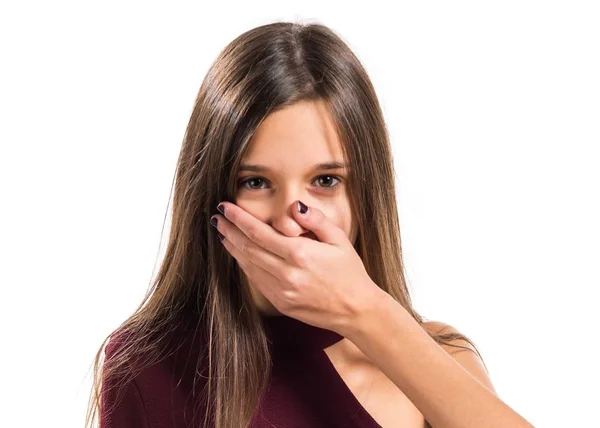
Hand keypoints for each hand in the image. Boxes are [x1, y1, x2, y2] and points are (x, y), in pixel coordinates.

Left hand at [211, 200, 382, 333]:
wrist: (356, 310)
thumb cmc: (350, 272)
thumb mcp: (340, 239)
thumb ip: (316, 220)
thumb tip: (295, 207)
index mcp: (300, 254)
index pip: (259, 233)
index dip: (239, 219)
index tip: (225, 208)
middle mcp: (287, 274)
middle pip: (248, 248)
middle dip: (230, 231)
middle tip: (218, 218)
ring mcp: (282, 291)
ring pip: (248, 266)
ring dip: (233, 248)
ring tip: (224, 234)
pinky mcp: (281, 303)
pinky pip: (257, 281)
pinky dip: (245, 265)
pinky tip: (241, 256)